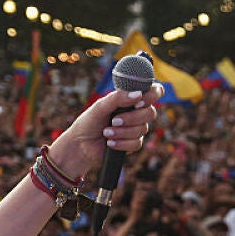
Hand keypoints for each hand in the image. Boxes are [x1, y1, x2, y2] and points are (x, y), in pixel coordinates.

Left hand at [45, 84, 162, 180]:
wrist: (80, 144)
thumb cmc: (89, 121)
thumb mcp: (100, 106)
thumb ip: (117, 98)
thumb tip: (138, 94)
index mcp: (131, 99)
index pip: (154, 91)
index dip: (152, 95)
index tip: (138, 101)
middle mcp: (137, 112)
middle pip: (150, 113)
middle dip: (132, 118)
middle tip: (114, 120)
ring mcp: (136, 128)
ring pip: (143, 129)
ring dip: (122, 132)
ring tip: (106, 132)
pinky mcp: (133, 144)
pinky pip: (137, 143)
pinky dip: (121, 143)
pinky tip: (109, 142)